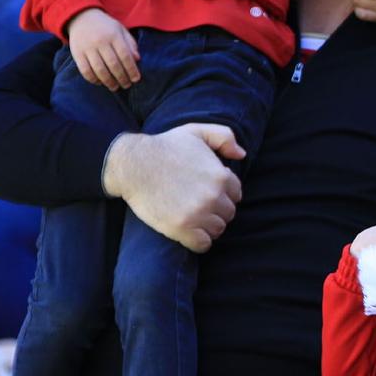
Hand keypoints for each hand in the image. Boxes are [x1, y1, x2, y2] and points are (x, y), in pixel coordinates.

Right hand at [65, 8, 140, 89]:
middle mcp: (100, 41)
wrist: (81, 17)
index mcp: (114, 35)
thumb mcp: (120, 30)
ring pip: (99, 70)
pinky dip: (93, 79)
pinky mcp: (77, 53)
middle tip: (126, 85)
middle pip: (113, 65)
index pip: (125, 56)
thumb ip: (130, 44)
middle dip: (122, 78)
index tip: (136, 79)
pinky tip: (100, 82)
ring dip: (108, 82)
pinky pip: (85, 70)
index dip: (131, 69)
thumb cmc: (105, 27)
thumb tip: (137, 59)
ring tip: (115, 87)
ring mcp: (87, 48)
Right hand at [102, 122, 245, 251]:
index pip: (236, 194)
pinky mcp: (182, 228)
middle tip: (197, 205)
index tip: (207, 191)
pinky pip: (203, 245)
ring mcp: (198, 214)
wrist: (133, 164)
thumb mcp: (197, 131)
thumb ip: (224, 137)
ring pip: (217, 229)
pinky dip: (198, 242)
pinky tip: (189, 232)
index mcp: (221, 176)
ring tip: (192, 217)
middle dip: (216, 210)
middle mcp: (214, 196)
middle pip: (228, 213)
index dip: (222, 193)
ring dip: (207, 226)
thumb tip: (241, 155)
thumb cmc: (165, 146)